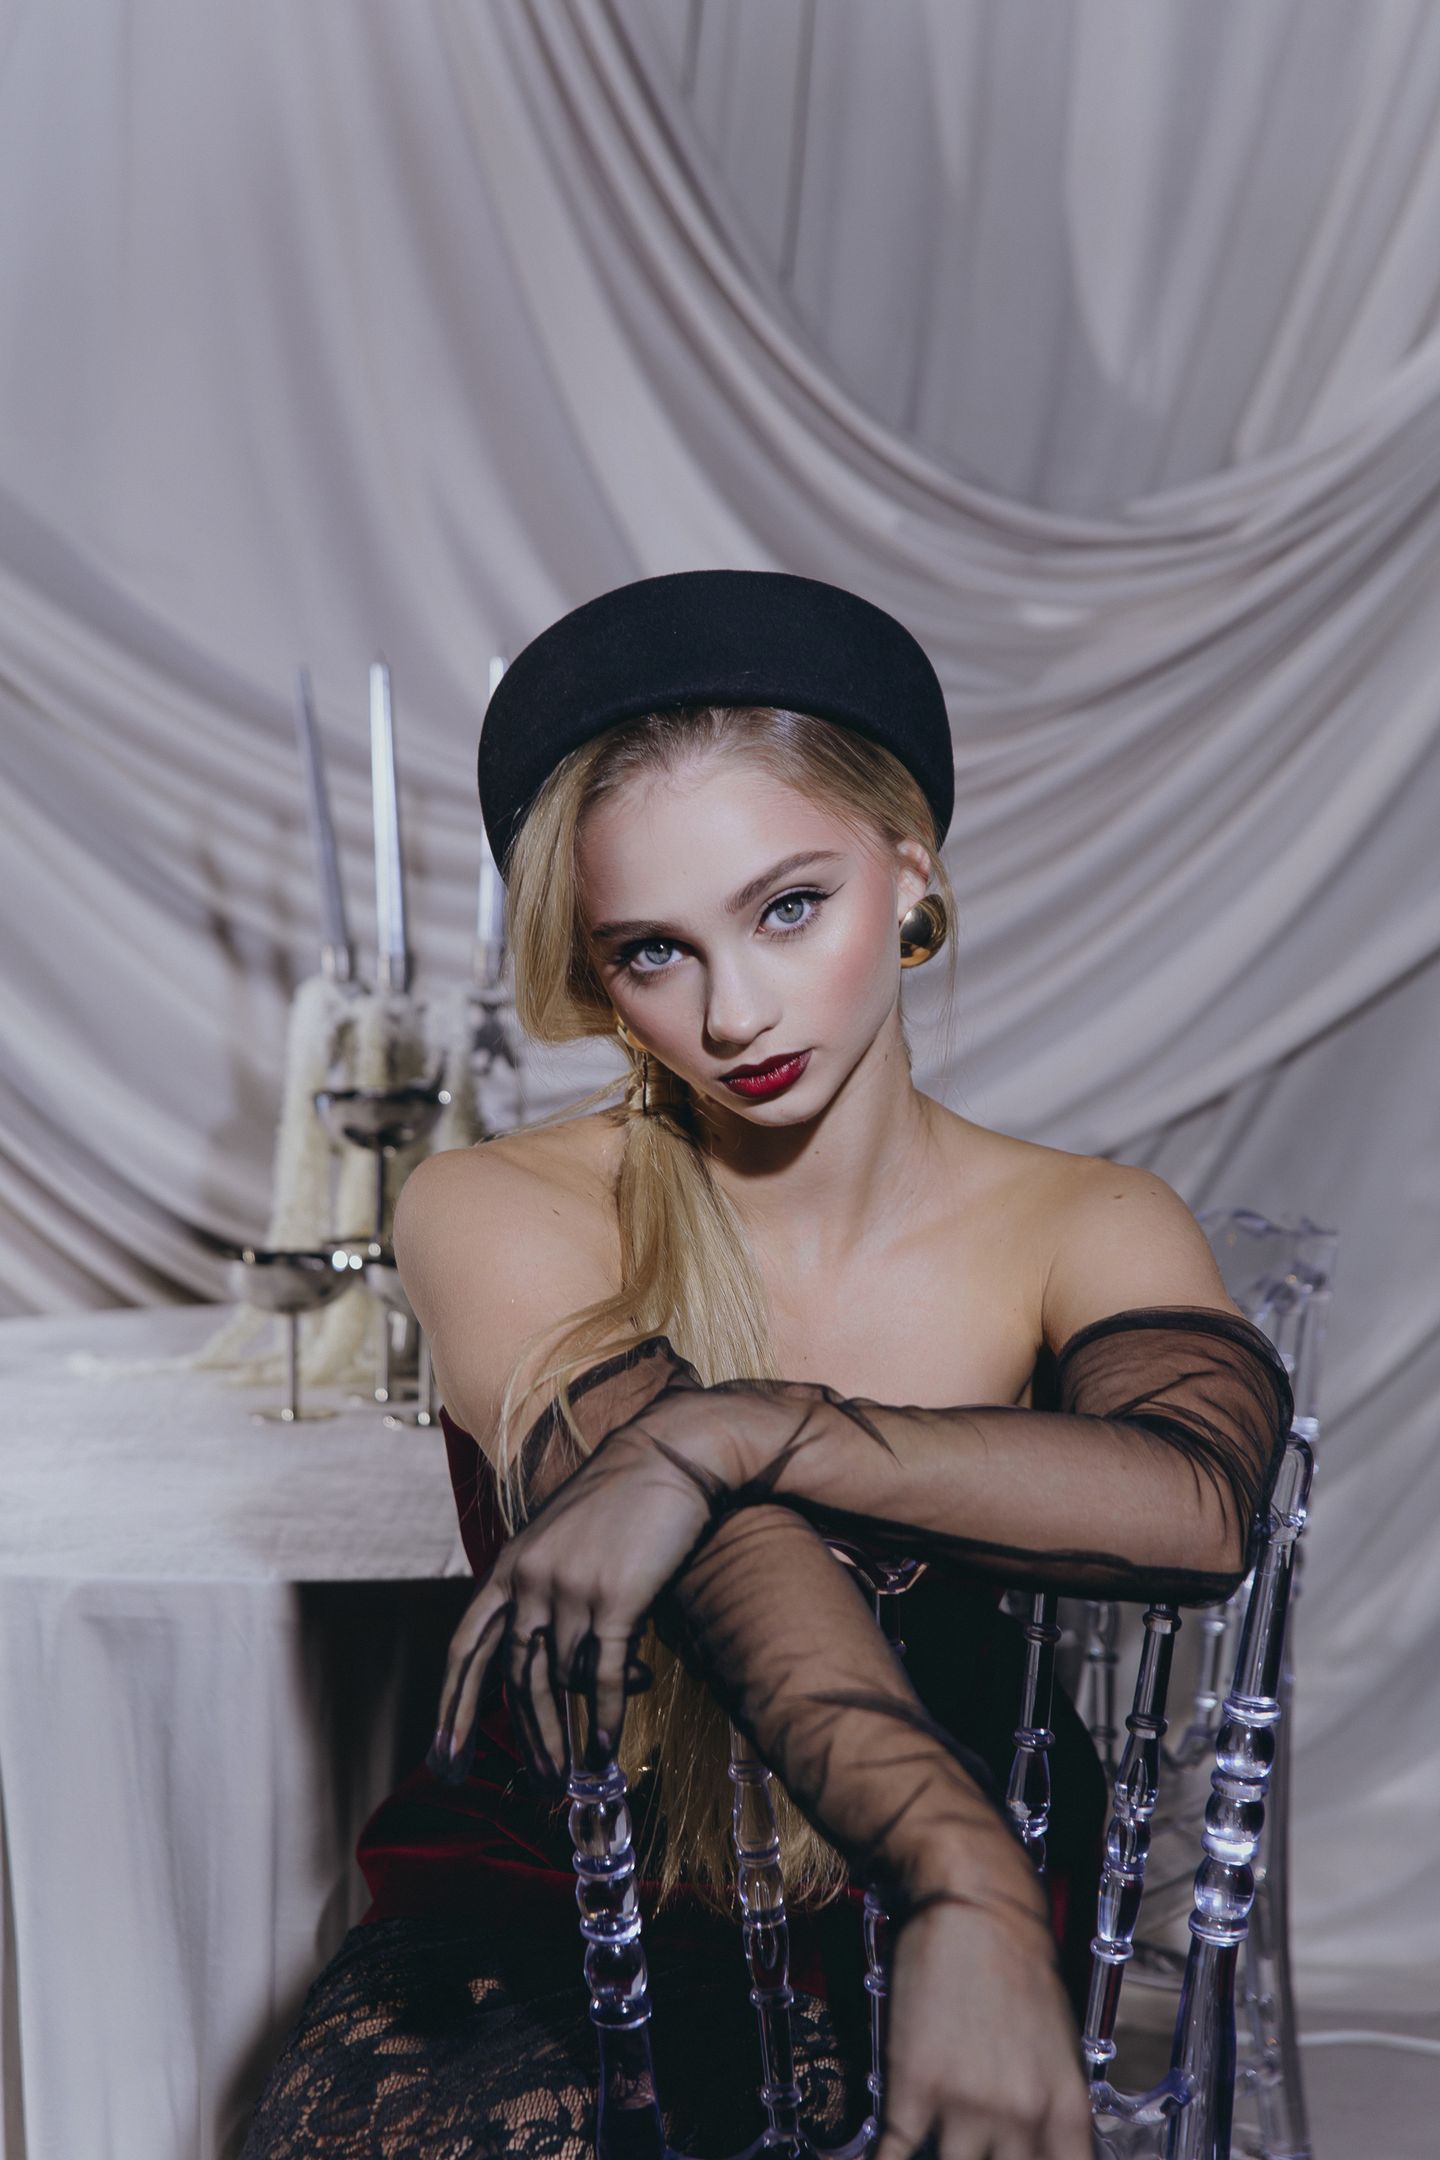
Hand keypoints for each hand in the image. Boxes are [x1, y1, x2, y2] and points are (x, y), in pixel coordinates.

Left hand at [431, 1368, 731, 1790]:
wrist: (669, 1455)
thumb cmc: (623, 1499)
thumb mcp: (565, 1540)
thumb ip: (550, 1593)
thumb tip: (563, 1669)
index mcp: (510, 1565)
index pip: (466, 1648)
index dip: (453, 1706)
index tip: (445, 1755)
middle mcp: (530, 1579)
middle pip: (515, 1677)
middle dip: (526, 1735)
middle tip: (536, 1780)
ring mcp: (570, 1589)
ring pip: (561, 1680)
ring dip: (568, 1732)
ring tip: (575, 1771)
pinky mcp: (615, 1598)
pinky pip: (604, 1674)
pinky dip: (606, 1716)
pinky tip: (609, 1746)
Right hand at [877, 1897, 1093, 2159]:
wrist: (974, 1901)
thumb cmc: (1018, 1962)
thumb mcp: (1059, 2044)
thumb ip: (1049, 2108)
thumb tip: (1033, 2147)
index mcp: (1066, 2108)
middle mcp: (1022, 2116)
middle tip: (967, 2148)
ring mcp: (965, 2105)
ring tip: (929, 2149)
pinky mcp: (912, 2087)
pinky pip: (890, 2159)